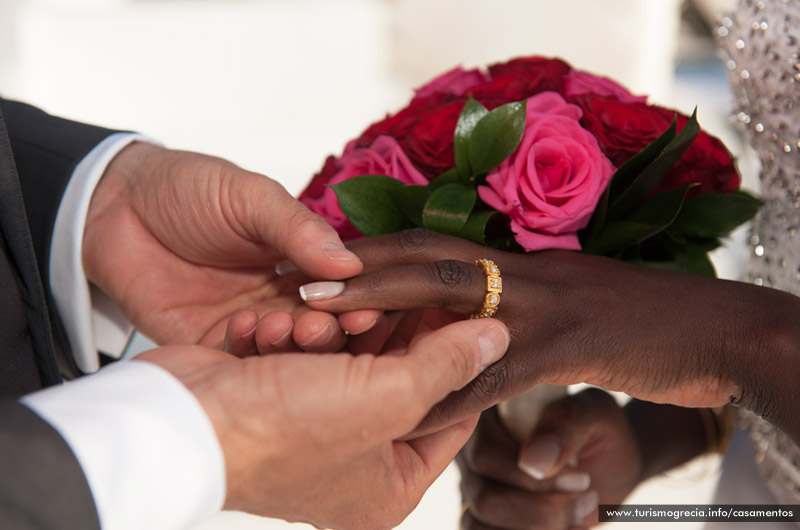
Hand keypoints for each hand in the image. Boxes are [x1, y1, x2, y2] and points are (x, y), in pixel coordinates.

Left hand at [82, 142, 369, 348]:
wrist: (114, 204)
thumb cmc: (189, 189)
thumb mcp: (250, 197)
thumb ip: (296, 229)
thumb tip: (348, 263)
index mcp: (303, 260)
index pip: (345, 288)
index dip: (358, 300)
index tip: (368, 307)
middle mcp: (282, 296)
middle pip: (321, 325)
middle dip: (330, 329)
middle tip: (328, 325)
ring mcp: (247, 322)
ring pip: (285, 349)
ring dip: (292, 345)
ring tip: (288, 327)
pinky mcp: (208, 343)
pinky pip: (237, 360)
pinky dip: (247, 352)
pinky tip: (245, 330)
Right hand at [136, 317, 509, 529]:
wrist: (176, 421)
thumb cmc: (283, 429)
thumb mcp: (386, 396)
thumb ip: (447, 364)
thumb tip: (499, 336)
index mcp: (387, 485)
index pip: (449, 415)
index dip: (458, 359)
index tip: (462, 310)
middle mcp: (350, 463)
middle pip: (396, 379)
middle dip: (382, 335)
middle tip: (381, 297)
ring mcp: (308, 429)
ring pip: (345, 358)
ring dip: (329, 329)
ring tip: (311, 319)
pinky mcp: (271, 396)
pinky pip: (299, 353)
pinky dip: (288, 334)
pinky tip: (268, 329)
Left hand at [297, 229, 799, 439]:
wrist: (711, 330)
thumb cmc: (632, 318)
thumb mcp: (558, 302)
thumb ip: (505, 305)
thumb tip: (458, 324)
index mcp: (511, 261)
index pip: (428, 246)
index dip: (368, 250)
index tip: (314, 259)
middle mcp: (518, 272)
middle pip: (421, 260)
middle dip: (354, 271)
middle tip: (291, 284)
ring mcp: (540, 305)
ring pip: (445, 304)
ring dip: (381, 318)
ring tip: (321, 331)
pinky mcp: (566, 346)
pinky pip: (490, 374)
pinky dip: (444, 395)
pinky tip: (402, 412)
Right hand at [458, 389, 640, 529]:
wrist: (612, 462)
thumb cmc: (598, 429)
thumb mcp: (594, 415)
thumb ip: (564, 426)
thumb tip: (532, 463)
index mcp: (487, 417)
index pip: (484, 453)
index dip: (526, 476)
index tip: (580, 479)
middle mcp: (471, 453)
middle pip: (484, 498)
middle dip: (542, 509)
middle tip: (588, 495)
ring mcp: (475, 488)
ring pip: (479, 525)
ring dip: (538, 527)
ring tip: (581, 512)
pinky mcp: (484, 518)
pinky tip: (566, 527)